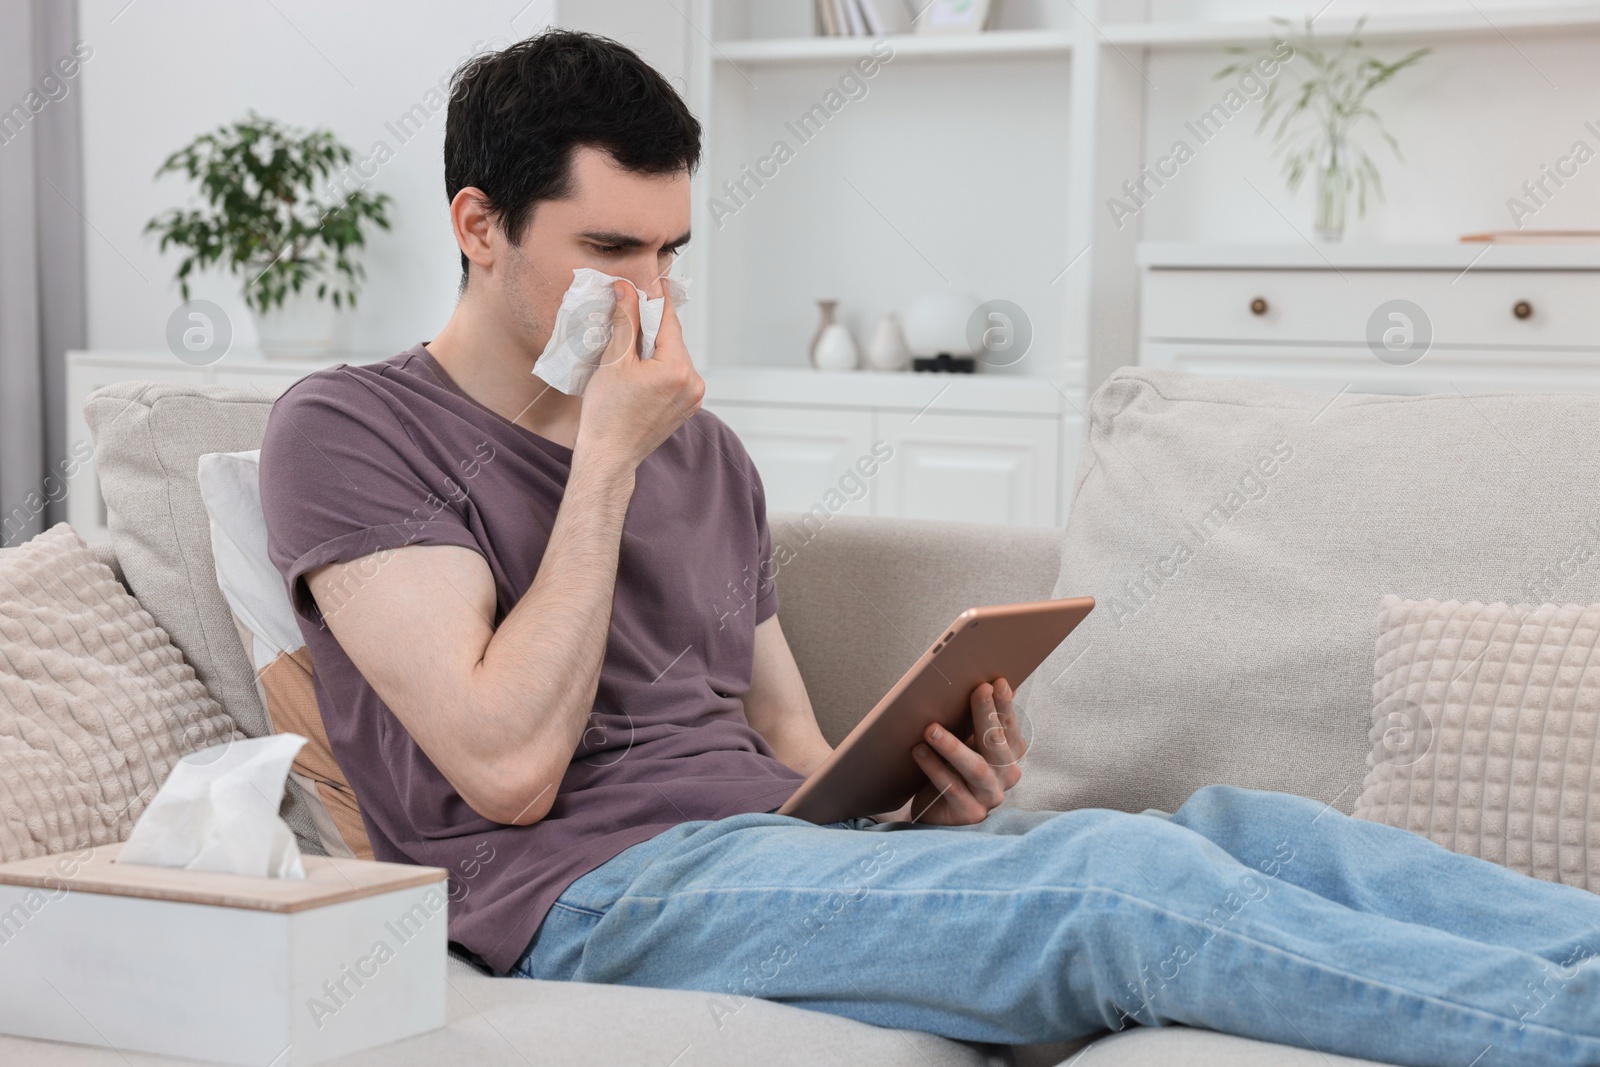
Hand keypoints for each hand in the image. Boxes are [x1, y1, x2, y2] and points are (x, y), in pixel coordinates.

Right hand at [576, 279, 703, 470]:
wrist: (610, 456)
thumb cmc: (606, 414)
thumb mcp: (614, 361)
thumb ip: (625, 321)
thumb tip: (626, 289)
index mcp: (677, 369)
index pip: (669, 321)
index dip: (656, 299)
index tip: (650, 281)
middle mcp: (693, 383)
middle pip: (673, 339)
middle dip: (652, 325)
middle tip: (631, 310)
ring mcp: (694, 397)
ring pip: (675, 357)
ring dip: (656, 346)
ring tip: (631, 345)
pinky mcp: (688, 407)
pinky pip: (676, 375)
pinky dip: (660, 365)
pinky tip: (640, 367)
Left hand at [904, 678, 1023, 825]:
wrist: (935, 808)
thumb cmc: (952, 765)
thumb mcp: (966, 739)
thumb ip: (976, 718)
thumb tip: (984, 681)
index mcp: (1010, 752)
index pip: (1009, 725)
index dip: (1004, 704)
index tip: (997, 682)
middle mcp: (1007, 774)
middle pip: (996, 742)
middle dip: (987, 714)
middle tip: (977, 691)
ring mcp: (991, 796)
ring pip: (975, 767)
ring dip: (953, 746)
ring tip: (931, 729)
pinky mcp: (971, 814)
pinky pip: (952, 788)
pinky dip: (934, 768)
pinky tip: (919, 751)